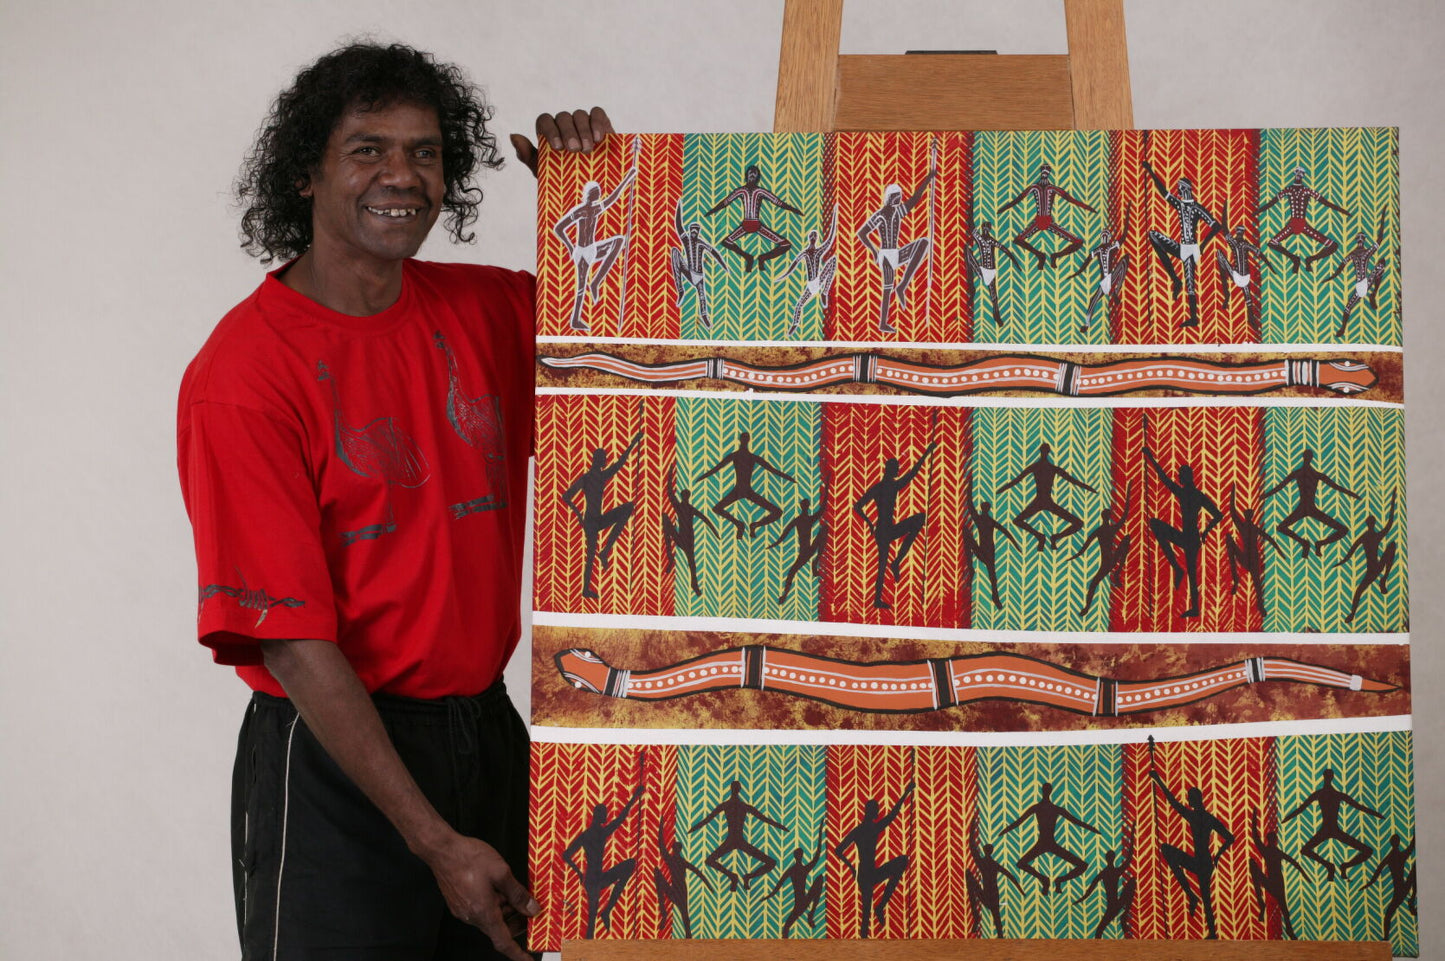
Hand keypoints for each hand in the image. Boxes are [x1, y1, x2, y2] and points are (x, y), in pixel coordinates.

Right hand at [423, 831, 539, 960]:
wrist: (442, 849)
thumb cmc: (468, 857)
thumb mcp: (501, 872)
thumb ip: (518, 894)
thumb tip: (532, 909)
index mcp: (484, 912)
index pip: (503, 942)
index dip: (518, 954)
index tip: (528, 960)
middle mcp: (471, 916)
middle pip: (498, 930)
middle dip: (515, 923)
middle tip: (530, 911)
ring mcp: (463, 910)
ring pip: (489, 919)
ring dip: (504, 911)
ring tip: (514, 893)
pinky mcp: (458, 903)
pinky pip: (480, 911)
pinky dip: (493, 905)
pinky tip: (498, 889)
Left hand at [511, 107, 615, 176]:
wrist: (594, 190)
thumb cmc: (566, 182)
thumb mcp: (544, 172)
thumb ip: (528, 156)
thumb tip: (513, 136)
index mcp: (549, 133)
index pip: (544, 121)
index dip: (550, 130)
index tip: (558, 147)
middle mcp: (565, 125)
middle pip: (562, 117)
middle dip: (568, 133)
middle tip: (574, 150)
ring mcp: (582, 123)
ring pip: (579, 115)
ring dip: (583, 131)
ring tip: (587, 150)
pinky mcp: (601, 123)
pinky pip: (597, 113)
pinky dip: (597, 123)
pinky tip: (598, 138)